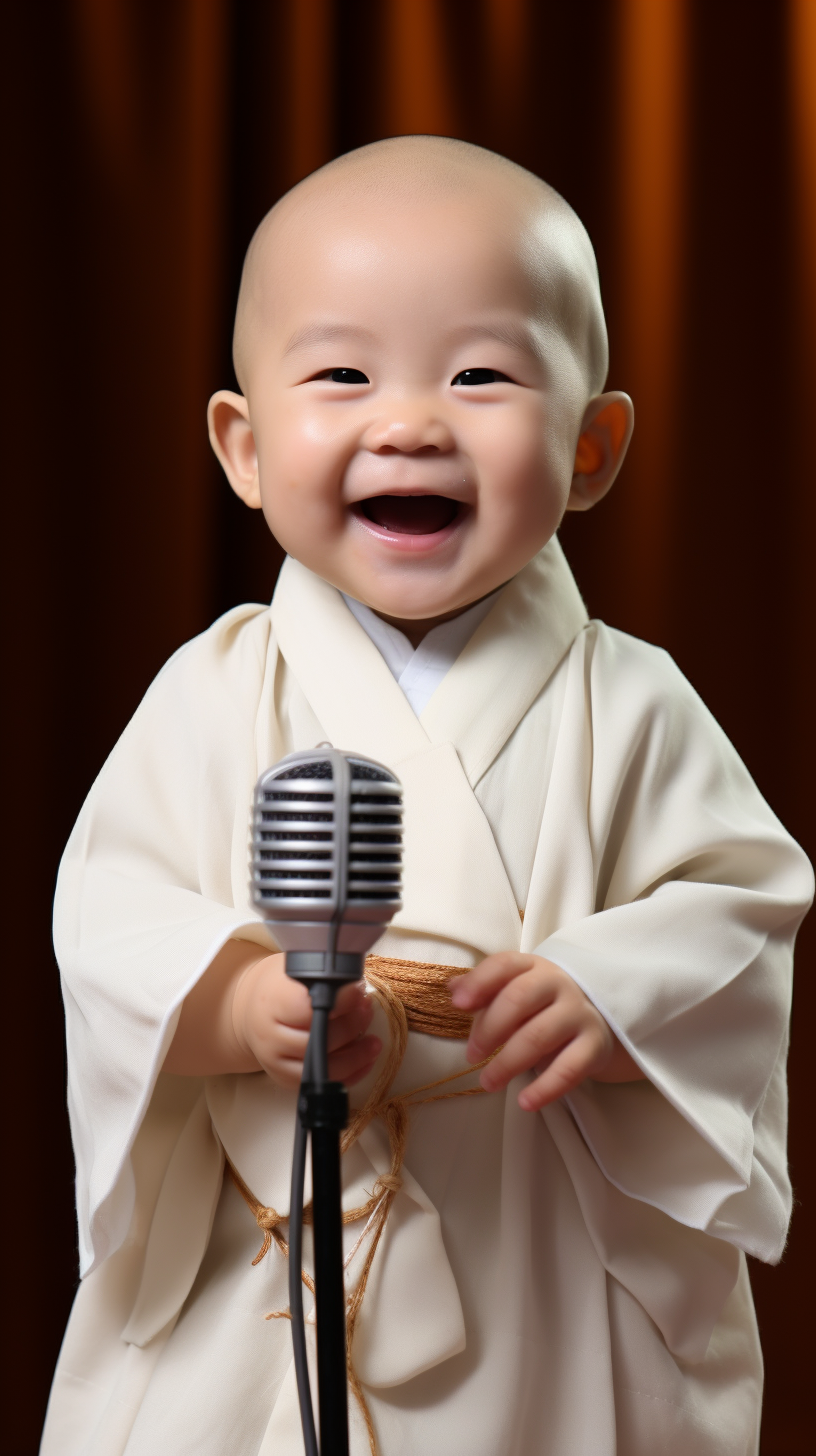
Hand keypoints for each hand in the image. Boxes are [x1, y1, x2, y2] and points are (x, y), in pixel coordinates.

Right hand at [164, 939, 380, 1084]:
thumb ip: (321, 975)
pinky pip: (321, 1083)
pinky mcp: (284, 1078)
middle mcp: (269, 1035)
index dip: (339, 1001)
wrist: (252, 1010)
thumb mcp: (295, 968)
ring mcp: (276, 1061)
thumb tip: (356, 985)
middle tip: (367, 1009)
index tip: (359, 990)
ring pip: (322, 1067)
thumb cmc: (280, 986)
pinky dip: (349, 1075)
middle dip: (351, 1025)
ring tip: (374, 1042)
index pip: (307, 1007)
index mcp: (271, 1002)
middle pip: (318, 1039)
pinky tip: (365, 1061)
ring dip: (356, 1056)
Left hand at [450, 952, 643, 1110]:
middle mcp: (558, 984)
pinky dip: (546, 1088)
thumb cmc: (541, 1005)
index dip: (480, 982)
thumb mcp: (513, 991)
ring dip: (508, 1063)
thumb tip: (453, 990)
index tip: (458, 1005)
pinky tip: (525, 1102)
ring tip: (488, 1082)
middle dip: (489, 1029)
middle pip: (520, 998)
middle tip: (471, 1056)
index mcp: (533, 967)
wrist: (593, 1019)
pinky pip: (570, 1068)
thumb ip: (483, 991)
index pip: (505, 965)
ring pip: (540, 1034)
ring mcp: (579, 1013)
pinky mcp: (594, 1045)